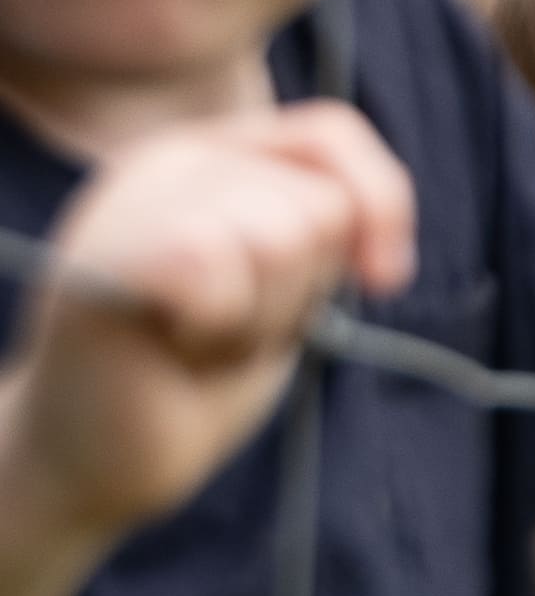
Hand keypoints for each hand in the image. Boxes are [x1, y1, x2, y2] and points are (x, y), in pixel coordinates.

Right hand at [0, 103, 413, 543]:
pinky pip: (212, 266)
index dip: (381, 203)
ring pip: (282, 236)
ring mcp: (124, 205)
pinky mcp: (97, 257)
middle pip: (320, 202)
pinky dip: (216, 327)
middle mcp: (163, 163)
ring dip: (262, 318)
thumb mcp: (284, 285)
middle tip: (224, 331)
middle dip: (299, 293)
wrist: (90, 463)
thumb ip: (324, 225)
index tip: (383, 277)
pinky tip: (172, 351)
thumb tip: (377, 232)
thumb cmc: (193, 376)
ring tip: (198, 343)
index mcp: (207, 154)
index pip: (331, 133)